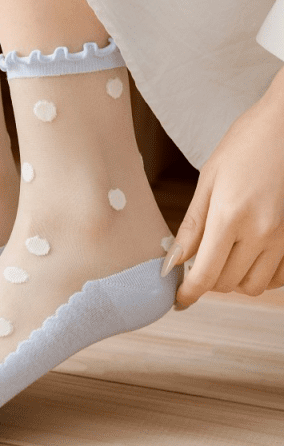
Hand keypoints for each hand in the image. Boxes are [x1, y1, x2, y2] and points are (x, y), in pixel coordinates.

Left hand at [161, 66, 283, 307]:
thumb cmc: (244, 145)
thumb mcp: (209, 180)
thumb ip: (192, 226)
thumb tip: (172, 262)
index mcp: (230, 216)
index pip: (204, 275)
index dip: (188, 294)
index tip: (178, 301)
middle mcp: (262, 233)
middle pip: (226, 283)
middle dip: (206, 281)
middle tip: (196, 264)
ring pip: (254, 285)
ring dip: (232, 280)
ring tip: (222, 257)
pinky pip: (279, 278)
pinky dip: (261, 275)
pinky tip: (249, 256)